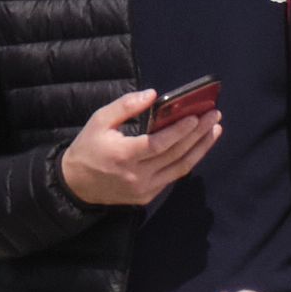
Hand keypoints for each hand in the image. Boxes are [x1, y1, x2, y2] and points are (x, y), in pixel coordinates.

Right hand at [62, 89, 222, 207]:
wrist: (75, 185)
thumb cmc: (88, 148)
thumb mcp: (99, 121)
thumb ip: (125, 106)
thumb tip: (153, 94)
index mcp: (123, 155)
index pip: (159, 144)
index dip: (180, 131)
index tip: (198, 117)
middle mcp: (136, 175)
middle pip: (176, 154)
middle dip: (198, 134)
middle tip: (215, 117)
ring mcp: (144, 189)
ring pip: (181, 168)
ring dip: (201, 149)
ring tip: (215, 130)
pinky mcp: (147, 197)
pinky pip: (173, 177)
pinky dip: (188, 161)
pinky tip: (197, 146)